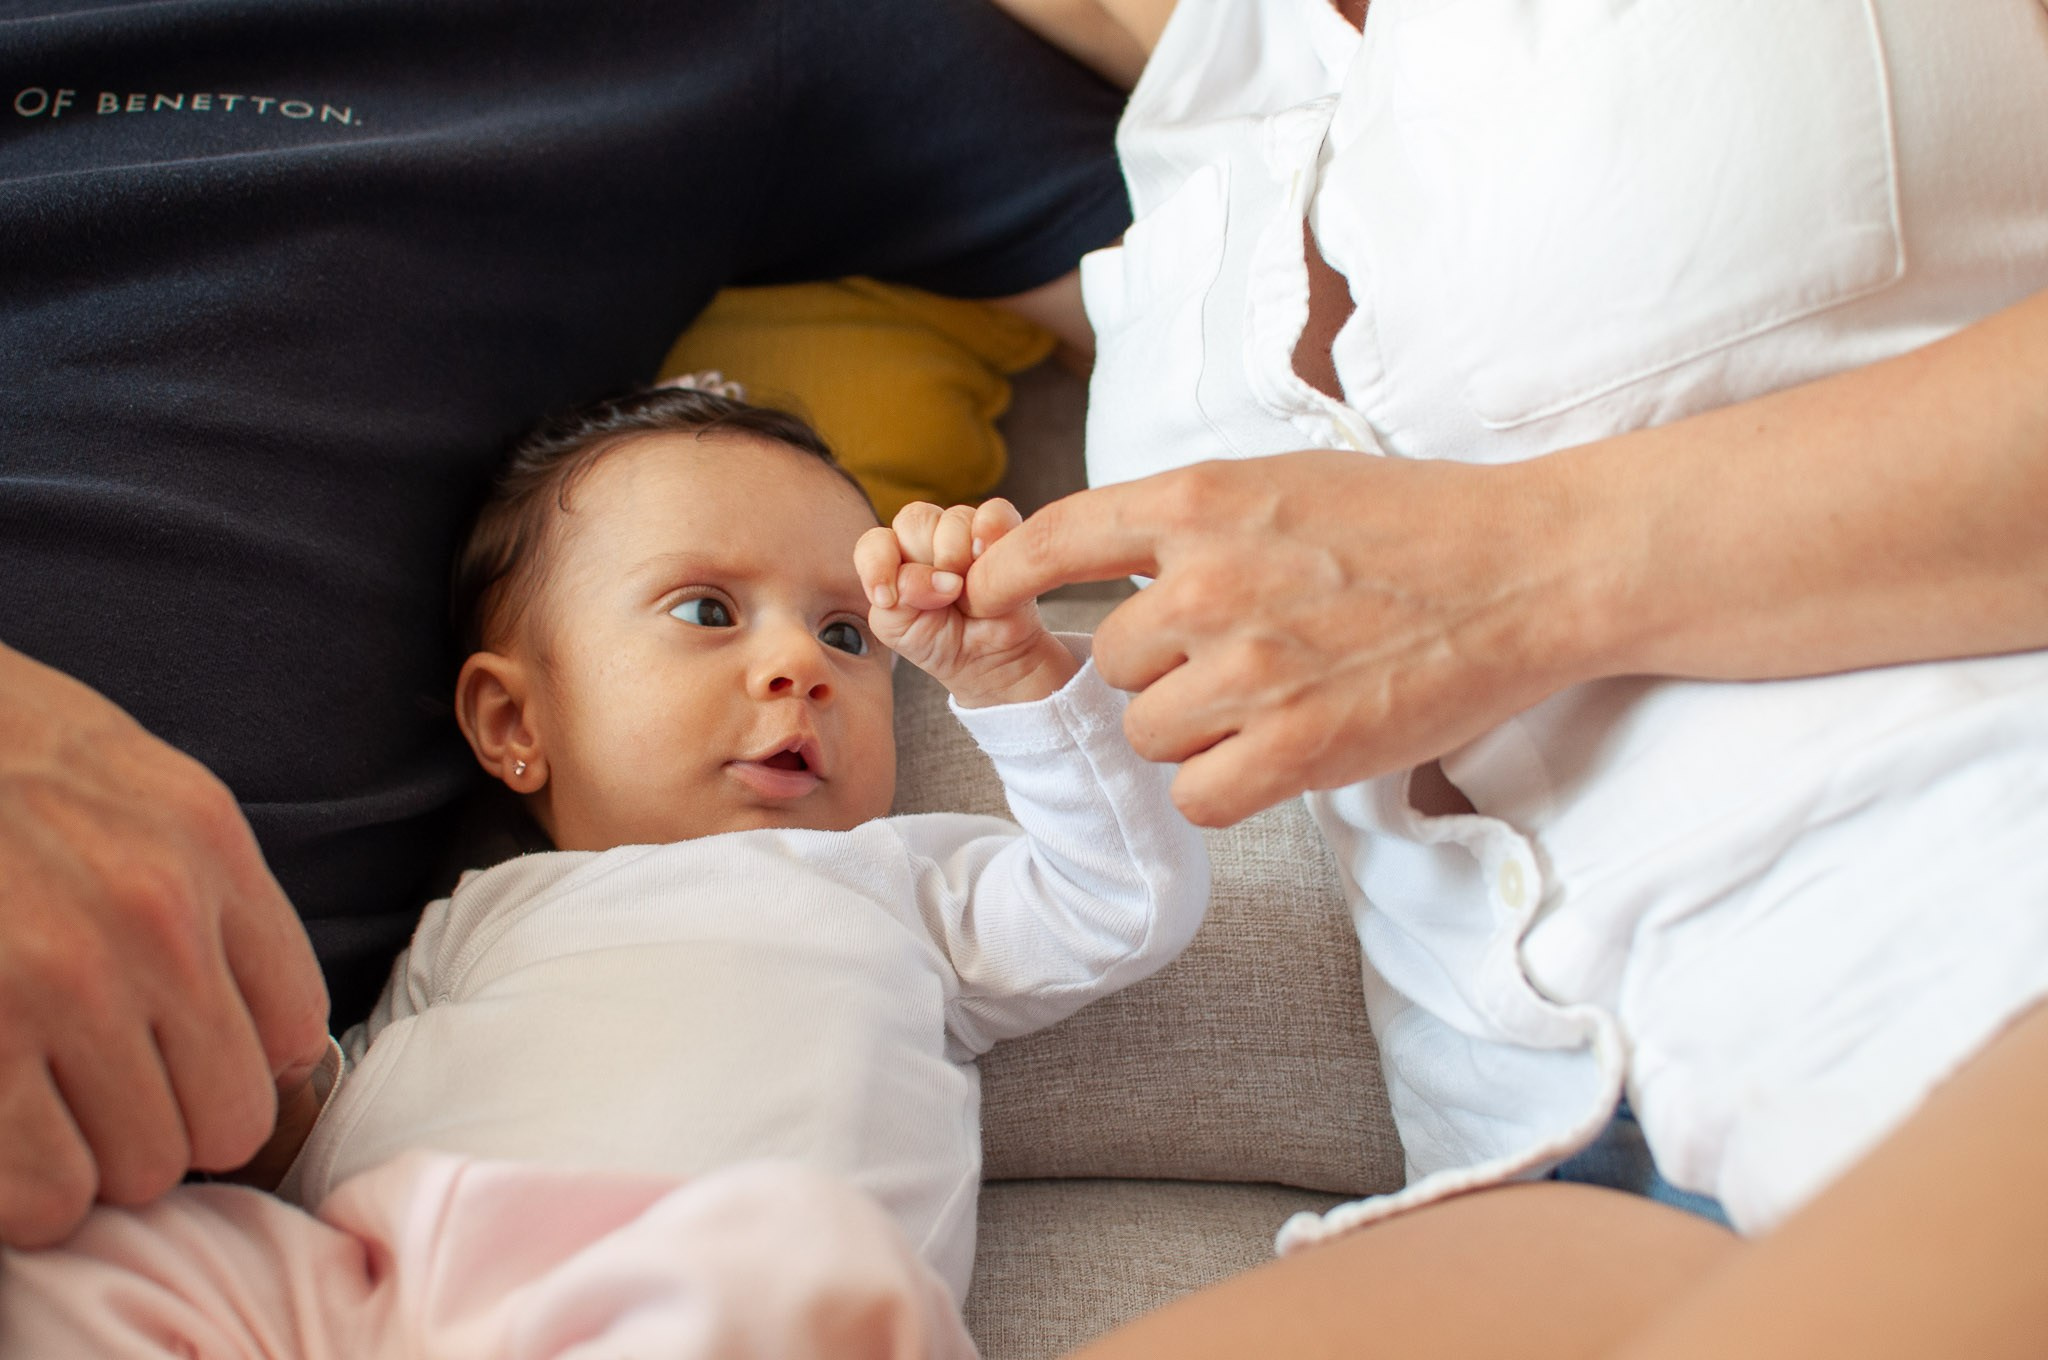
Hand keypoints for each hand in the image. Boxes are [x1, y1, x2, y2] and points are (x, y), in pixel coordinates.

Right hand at [0, 643, 329, 1246]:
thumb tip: (268, 1036)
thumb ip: (208, 887)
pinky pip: (48, 1191)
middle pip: (230, 1118)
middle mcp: (153, 918)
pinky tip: (12, 1151)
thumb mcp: (138, 786)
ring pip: (147, 1167)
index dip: (244, 1071)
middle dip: (173, 1128)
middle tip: (109, 1102)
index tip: (189, 1070)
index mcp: (205, 848)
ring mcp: (62, 982)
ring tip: (50, 1114)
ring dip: (100, 1164)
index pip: (296, 1030)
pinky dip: (35, 1197)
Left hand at [856, 498, 1078, 707]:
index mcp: (893, 555)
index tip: (887, 600)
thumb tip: (934, 578)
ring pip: (953, 518)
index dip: (878, 565)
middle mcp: (927, 536)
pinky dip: (991, 531)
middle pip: (913, 521)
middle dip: (925, 565)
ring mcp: (966, 531)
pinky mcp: (1003, 532)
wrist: (987, 657)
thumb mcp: (899, 629)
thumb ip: (896, 601)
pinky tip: (988, 558)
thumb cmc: (937, 638)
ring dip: (958, 557)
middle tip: (944, 598)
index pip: (876, 542)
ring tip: (969, 592)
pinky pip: (995, 512)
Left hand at [965, 451, 1598, 824]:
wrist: (1529, 569)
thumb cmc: (1416, 522)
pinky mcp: (1296, 748)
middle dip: (1159, 673)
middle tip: (1244, 659)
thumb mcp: (1283, 481)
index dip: (1007, 578)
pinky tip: (1276, 756)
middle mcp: (1208, 582)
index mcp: (1199, 500)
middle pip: (1109, 665)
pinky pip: (1197, 797)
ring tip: (1274, 702)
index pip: (1053, 541)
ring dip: (1194, 734)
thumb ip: (1191, 520)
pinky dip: (1225, 789)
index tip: (986, 598)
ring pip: (1147, 735)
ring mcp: (1249, 669)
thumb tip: (1111, 565)